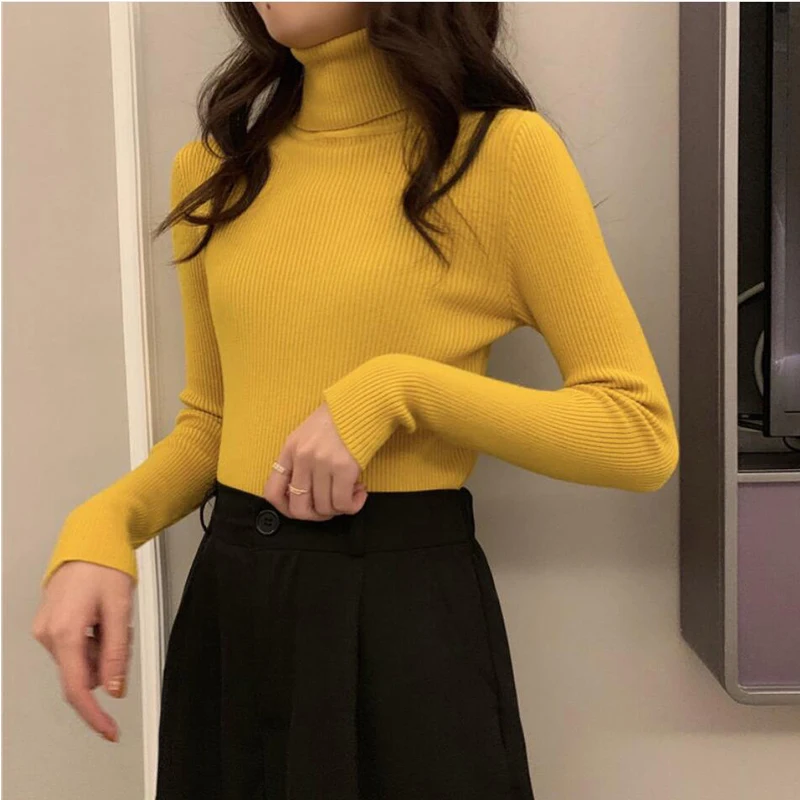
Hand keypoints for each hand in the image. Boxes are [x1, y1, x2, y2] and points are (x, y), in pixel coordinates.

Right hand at [32, 561, 134, 742]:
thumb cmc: (105, 566)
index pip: (78, 688)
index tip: (110, 731)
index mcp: (64, 634)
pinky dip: (93, 639)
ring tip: (113, 616)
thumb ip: (116, 652)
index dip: (95, 714)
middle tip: (124, 631)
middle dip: (108, 661)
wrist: (90, 538)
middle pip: (84, 673)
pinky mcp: (49, 624)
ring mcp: (46, 630)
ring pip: (82, 660)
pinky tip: (101, 615)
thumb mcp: (120, 609)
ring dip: (103, 647)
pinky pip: (76, 646)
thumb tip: (114, 688)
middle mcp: (48, 635)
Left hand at [264, 401, 367, 519]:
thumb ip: (301, 460)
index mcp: (290, 449)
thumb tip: (303, 491)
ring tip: (350, 493)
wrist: (364, 401)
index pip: (272, 492)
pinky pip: (343, 503)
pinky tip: (359, 493)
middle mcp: (302, 458)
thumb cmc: (340, 417)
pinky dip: (352, 505)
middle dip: (316, 516)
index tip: (303, 509)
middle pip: (299, 507)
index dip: (286, 509)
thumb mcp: (308, 434)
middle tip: (330, 508)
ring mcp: (322, 463)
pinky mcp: (344, 468)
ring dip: (339, 508)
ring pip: (324, 508)